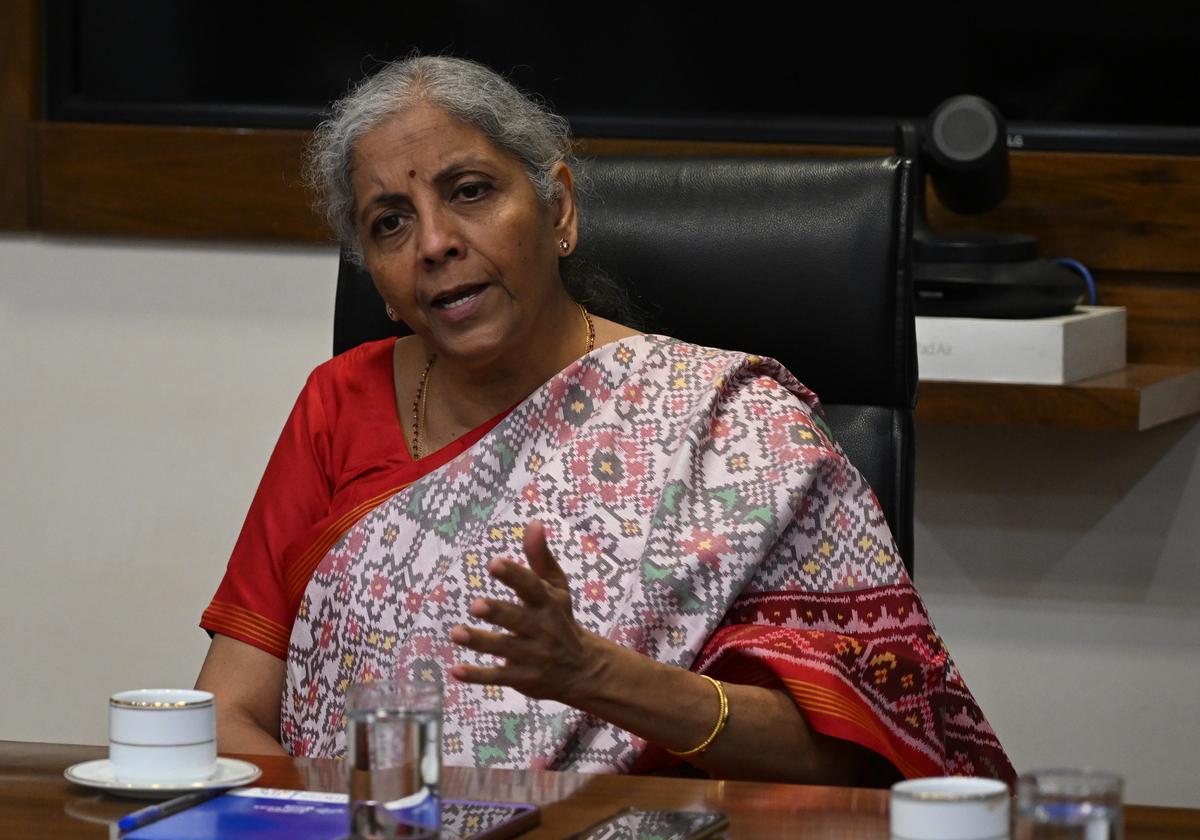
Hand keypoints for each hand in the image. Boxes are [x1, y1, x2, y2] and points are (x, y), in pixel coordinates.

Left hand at [449, 521, 603, 704]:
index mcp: (548, 603)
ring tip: (456, 633)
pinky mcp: (522, 678)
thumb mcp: (556, 588)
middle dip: (498, 613)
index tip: (494, 563)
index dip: (514, 575)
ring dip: (480, 642)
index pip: (532, 587)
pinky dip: (478, 676)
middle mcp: (542, 629)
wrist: (583, 669)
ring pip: (504, 648)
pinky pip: (498, 677)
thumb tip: (534, 522)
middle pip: (518, 619)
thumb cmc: (561, 619)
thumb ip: (540, 557)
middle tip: (475, 605)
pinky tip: (456, 671)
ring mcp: (532, 656)